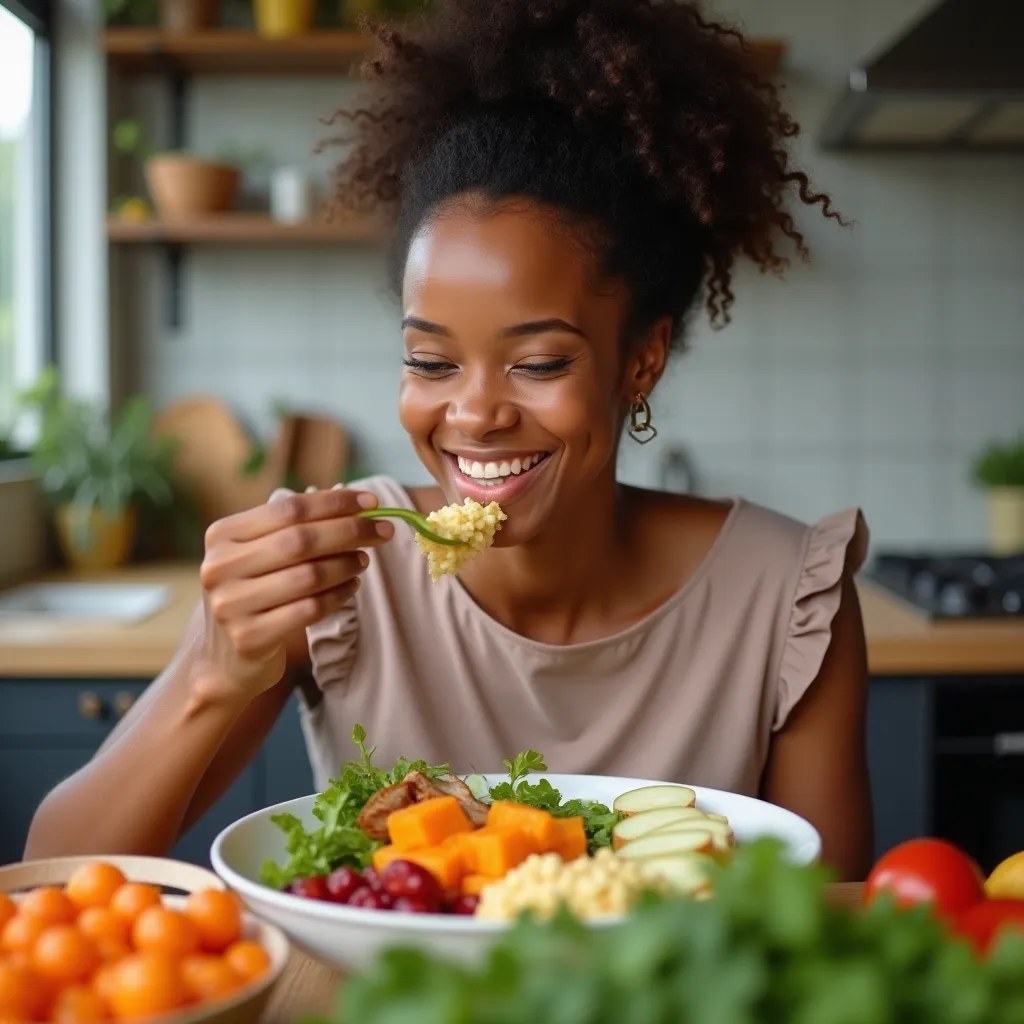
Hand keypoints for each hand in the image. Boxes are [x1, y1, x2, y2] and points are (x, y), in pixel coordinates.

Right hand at [196, 488, 393, 701]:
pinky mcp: (249, 638)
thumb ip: (296, 527)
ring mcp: (231, 605)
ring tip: (364, 561)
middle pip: (300, 540)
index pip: (289, 508)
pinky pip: (309, 609)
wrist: (227, 658)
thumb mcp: (261, 555)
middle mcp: (220, 567)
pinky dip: (338, 595)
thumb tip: (354, 503)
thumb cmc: (256, 594)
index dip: (335, 503)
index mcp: (222, 535)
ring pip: (308, 576)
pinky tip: (351, 587)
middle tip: (383, 531)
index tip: (372, 502)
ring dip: (346, 565)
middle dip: (350, 531)